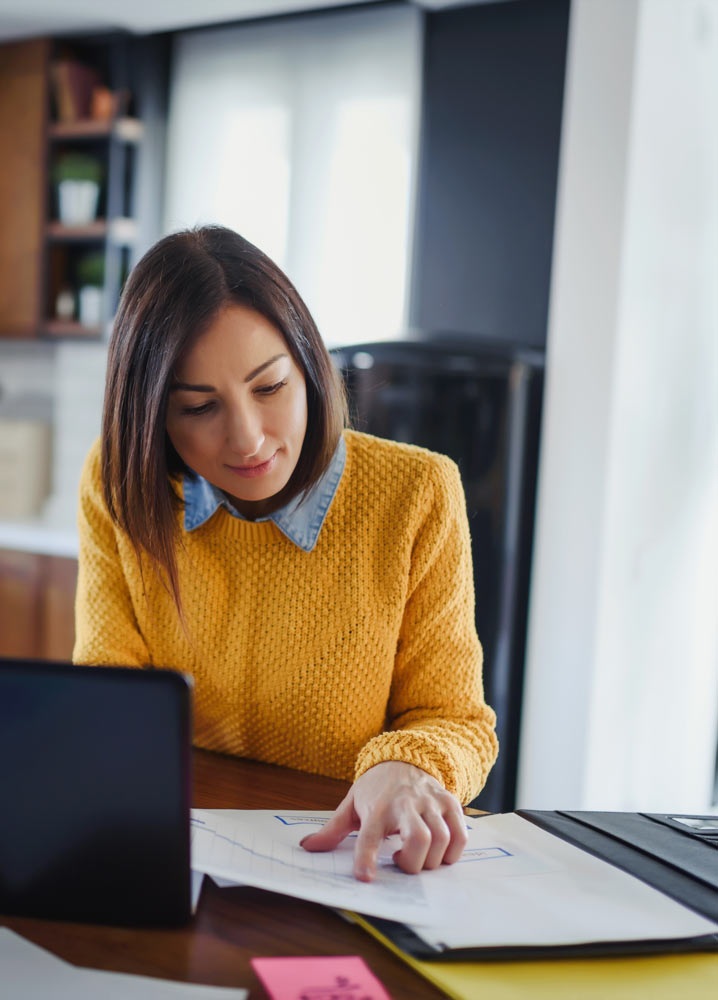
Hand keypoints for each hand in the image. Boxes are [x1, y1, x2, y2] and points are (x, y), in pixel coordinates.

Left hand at [299, 761, 466, 881]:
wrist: (404, 757)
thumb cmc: (377, 788)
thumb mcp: (351, 805)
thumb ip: (332, 830)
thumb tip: (307, 847)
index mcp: (377, 807)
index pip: (369, 835)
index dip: (367, 857)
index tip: (365, 877)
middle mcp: (406, 804)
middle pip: (419, 839)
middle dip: (413, 863)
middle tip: (400, 862)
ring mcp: (431, 803)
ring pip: (442, 839)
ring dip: (431, 860)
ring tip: (417, 855)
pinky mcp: (450, 803)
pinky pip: (460, 835)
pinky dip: (452, 852)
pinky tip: (437, 851)